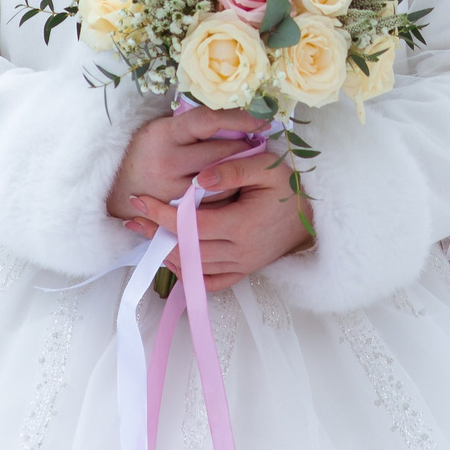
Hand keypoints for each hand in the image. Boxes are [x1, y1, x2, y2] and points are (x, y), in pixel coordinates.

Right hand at [105, 106, 265, 220]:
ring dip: (237, 173)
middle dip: (242, 148)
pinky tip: (231, 188)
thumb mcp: (164, 130)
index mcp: (165, 133)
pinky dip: (225, 195)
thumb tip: (240, 119)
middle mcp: (167, 161)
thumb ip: (195, 127)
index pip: (209, 120)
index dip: (239, 118)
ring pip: (221, 182)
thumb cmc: (149, 152)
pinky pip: (213, 205)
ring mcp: (171, 190)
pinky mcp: (176, 212)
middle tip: (254, 144)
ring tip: (242, 166)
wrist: (118, 189)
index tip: (262, 119)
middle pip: (220, 152)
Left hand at [121, 149, 313, 291]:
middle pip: (187, 249)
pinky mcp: (245, 271)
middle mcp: (240, 252)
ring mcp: (242, 265)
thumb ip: (233, 169)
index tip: (140, 200)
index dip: (162, 215)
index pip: (191, 225)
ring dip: (166, 251)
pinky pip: (209, 282)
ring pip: (194, 268)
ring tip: (146, 233)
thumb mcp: (266, 166)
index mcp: (243, 225)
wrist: (315, 212)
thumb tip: (200, 180)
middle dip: (156, 233)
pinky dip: (188, 274)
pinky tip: (173, 258)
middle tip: (133, 217)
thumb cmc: (290, 184)